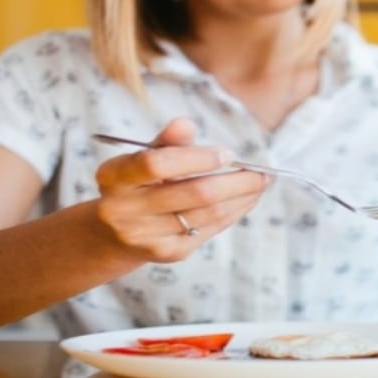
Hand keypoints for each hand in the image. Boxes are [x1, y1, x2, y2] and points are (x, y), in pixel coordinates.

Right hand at [93, 118, 268, 261]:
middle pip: (194, 194)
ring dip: (242, 198)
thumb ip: (166, 141)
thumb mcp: (143, 157)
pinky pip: (210, 230)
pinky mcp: (166, 253)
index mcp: (114, 176)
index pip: (157, 164)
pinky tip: (246, 200)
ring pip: (208, 214)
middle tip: (263, 172)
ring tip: (261, 184)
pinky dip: (234, 213)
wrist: (114, 233)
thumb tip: (185, 124)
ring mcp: (145, 236)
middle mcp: (124, 210)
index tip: (228, 154)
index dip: (197, 158)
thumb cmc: (138, 184)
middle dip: (237, 181)